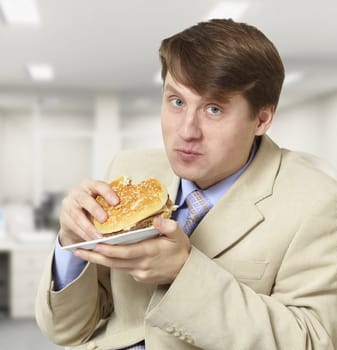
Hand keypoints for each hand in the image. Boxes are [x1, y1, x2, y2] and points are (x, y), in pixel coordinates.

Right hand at [59, 179, 118, 245]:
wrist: (75, 218)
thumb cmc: (95, 208)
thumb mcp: (103, 202)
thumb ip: (113, 203)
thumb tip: (136, 207)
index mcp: (90, 185)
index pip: (99, 185)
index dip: (107, 193)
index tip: (117, 202)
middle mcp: (78, 192)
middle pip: (85, 199)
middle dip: (95, 209)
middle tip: (105, 219)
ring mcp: (69, 204)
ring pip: (77, 215)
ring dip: (89, 227)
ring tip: (99, 236)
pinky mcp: (64, 218)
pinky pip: (74, 226)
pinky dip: (84, 234)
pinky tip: (92, 240)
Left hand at [74, 217, 190, 283]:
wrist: (186, 270)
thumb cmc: (180, 249)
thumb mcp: (178, 234)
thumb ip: (167, 225)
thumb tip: (156, 219)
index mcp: (149, 252)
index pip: (124, 252)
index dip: (107, 249)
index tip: (93, 244)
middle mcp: (142, 265)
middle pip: (114, 262)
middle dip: (94, 256)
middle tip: (77, 249)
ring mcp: (140, 274)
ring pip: (115, 267)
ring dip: (98, 260)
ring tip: (83, 252)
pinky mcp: (139, 277)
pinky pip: (122, 269)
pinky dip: (110, 263)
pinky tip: (101, 256)